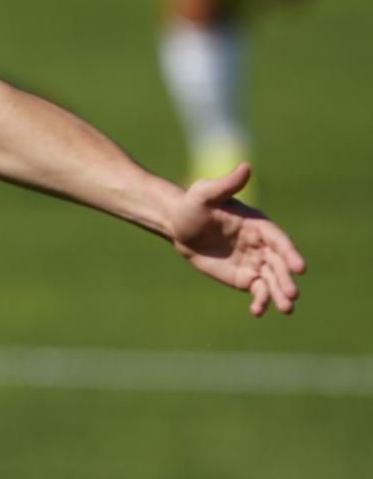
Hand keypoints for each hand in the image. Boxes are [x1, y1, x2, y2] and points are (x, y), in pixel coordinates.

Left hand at [168, 164, 306, 316]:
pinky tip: (258, 311)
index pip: (278, 240)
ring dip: (280, 293)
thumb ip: (227, 185)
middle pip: (278, 263)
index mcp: (258, 224)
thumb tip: (246, 167)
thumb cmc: (193, 205)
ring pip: (271, 279)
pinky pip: (256, 290)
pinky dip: (260, 300)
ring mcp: (254, 261)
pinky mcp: (243, 276)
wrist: (178, 225)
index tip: (299, 267)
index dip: (289, 253)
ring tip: (286, 309)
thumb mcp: (205, 193)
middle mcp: (261, 244)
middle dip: (286, 279)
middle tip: (292, 295)